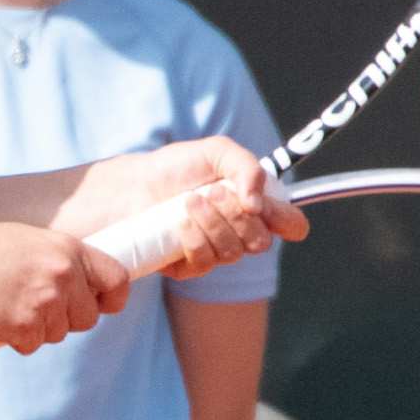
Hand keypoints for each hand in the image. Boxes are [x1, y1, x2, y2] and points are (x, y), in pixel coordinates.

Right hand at [0, 224, 132, 353]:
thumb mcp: (30, 242)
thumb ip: (60, 261)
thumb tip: (84, 286)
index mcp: (69, 250)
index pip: (117, 279)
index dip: (111, 298)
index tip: (100, 304)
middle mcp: (64, 275)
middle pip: (88, 318)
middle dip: (66, 319)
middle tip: (36, 304)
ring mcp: (46, 302)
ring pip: (59, 334)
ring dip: (38, 328)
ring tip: (11, 304)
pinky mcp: (26, 326)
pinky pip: (34, 345)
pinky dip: (17, 338)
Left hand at [81, 139, 309, 280]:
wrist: (128, 187)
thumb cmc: (171, 168)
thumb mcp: (215, 151)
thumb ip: (248, 167)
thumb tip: (260, 205)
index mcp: (252, 204)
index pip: (290, 225)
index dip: (289, 223)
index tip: (268, 211)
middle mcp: (238, 231)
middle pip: (262, 241)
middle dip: (238, 215)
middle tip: (212, 191)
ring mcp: (214, 251)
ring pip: (234, 253)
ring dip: (213, 223)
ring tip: (188, 201)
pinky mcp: (188, 268)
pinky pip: (205, 263)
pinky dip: (194, 239)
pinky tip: (177, 222)